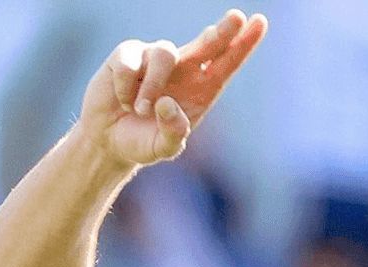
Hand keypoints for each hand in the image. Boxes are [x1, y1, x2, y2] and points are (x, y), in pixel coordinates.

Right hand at [78, 9, 267, 166]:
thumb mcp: (162, 148)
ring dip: (153, 86)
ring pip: (164, 55)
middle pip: (208, 43)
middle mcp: (183, 69)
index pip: (227, 62)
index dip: (243, 43)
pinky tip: (122, 101)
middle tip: (237, 17)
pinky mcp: (127, 55)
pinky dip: (126, 87)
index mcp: (202, 89)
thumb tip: (167, 104)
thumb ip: (172, 133)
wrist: (108, 140)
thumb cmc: (143, 141)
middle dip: (223, 31)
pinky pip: (130, 62)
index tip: (260, 21)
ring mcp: (155, 58)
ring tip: (140, 110)